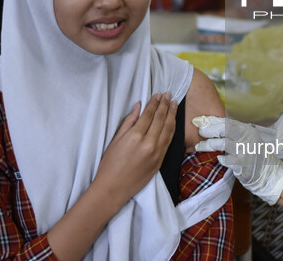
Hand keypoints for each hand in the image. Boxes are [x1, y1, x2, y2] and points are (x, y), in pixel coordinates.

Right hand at [93, 92, 176, 210]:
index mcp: (135, 137)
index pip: (149, 115)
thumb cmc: (109, 164)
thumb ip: (129, 122)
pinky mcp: (160, 161)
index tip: (157, 94)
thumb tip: (139, 106)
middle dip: (165, 105)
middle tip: (168, 94)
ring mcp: (156, 153)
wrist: (113, 188)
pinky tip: (173, 121)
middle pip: (160, 120)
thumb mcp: (116, 140)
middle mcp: (149, 144)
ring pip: (168, 129)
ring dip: (171, 115)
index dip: (154, 103)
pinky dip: (172, 129)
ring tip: (173, 104)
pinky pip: (169, 141)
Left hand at [193, 116, 282, 204]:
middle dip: (209, 130)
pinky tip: (218, 158)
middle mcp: (246, 138)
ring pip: (223, 143)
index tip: (200, 121)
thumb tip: (214, 123)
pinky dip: (221, 159)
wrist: (270, 173)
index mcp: (247, 130)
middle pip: (224, 129)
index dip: (212, 120)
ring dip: (209, 144)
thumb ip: (234, 132)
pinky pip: (227, 160)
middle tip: (200, 132)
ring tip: (199, 146)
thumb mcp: (248, 138)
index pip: (227, 121)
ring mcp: (245, 151)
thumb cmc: (256, 155)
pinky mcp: (243, 164)